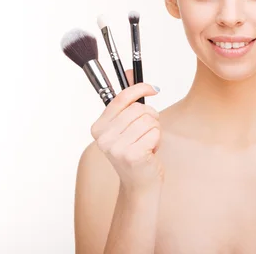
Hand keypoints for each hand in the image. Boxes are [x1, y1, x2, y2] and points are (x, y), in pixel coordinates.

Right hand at [90, 69, 162, 192]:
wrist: (140, 184)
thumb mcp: (128, 125)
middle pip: (139, 109)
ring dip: (155, 130)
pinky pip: (155, 132)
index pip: (121, 98)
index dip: (140, 88)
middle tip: (147, 132)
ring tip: (147, 143)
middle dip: (151, 117)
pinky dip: (157, 140)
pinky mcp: (132, 154)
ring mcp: (116, 147)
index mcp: (98, 127)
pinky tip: (150, 152)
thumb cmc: (136, 152)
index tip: (153, 89)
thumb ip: (128, 100)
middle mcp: (103, 137)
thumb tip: (129, 71)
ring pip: (149, 120)